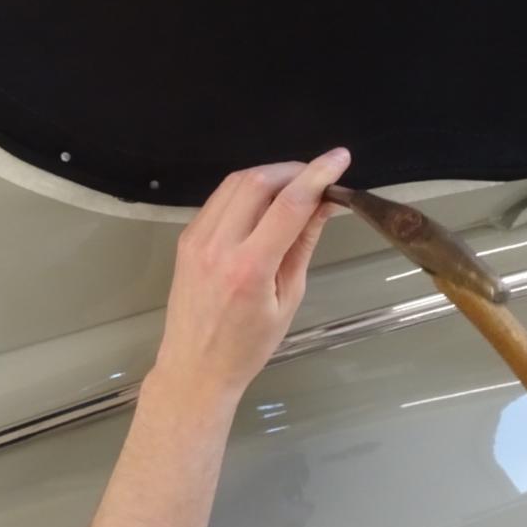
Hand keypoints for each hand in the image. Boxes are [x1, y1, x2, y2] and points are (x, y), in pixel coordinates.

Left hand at [147, 148, 351, 411]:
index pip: (289, 204)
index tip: (340, 158)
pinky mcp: (187, 237)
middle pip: (258, 181)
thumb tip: (324, 204)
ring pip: (235, 183)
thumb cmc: (248, 346)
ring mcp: (197, 238)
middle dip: (293, 169)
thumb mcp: (288, 299)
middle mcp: (219, 245)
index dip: (318, 175)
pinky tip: (265, 200)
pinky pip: (219, 199)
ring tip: (296, 184)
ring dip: (269, 174)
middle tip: (318, 176)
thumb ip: (303, 245)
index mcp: (250, 267)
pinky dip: (246, 190)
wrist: (194, 368)